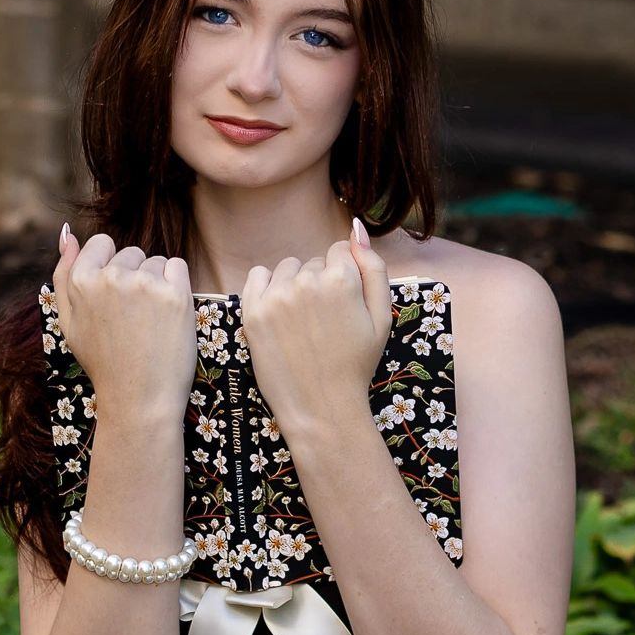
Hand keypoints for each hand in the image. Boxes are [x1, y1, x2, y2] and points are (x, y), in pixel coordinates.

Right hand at [51, 224, 197, 422]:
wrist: (139, 399)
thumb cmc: (103, 363)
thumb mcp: (69, 322)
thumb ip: (63, 275)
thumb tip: (68, 234)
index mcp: (81, 281)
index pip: (101, 243)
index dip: (111, 267)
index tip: (116, 296)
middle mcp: (110, 277)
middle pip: (131, 253)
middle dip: (135, 277)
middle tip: (133, 318)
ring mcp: (144, 284)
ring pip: (156, 262)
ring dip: (158, 283)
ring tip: (150, 321)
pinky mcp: (175, 294)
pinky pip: (178, 267)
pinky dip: (178, 286)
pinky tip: (168, 315)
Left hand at [239, 217, 391, 435]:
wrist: (322, 407)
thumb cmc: (356, 364)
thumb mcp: (382, 317)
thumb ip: (374, 267)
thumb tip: (356, 227)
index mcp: (342, 279)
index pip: (340, 253)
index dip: (344, 279)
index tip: (342, 307)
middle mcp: (307, 281)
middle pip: (314, 263)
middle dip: (320, 284)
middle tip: (324, 324)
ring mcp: (276, 296)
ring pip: (288, 269)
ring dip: (295, 286)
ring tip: (303, 322)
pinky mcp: (252, 312)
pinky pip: (258, 276)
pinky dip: (268, 287)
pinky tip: (280, 311)